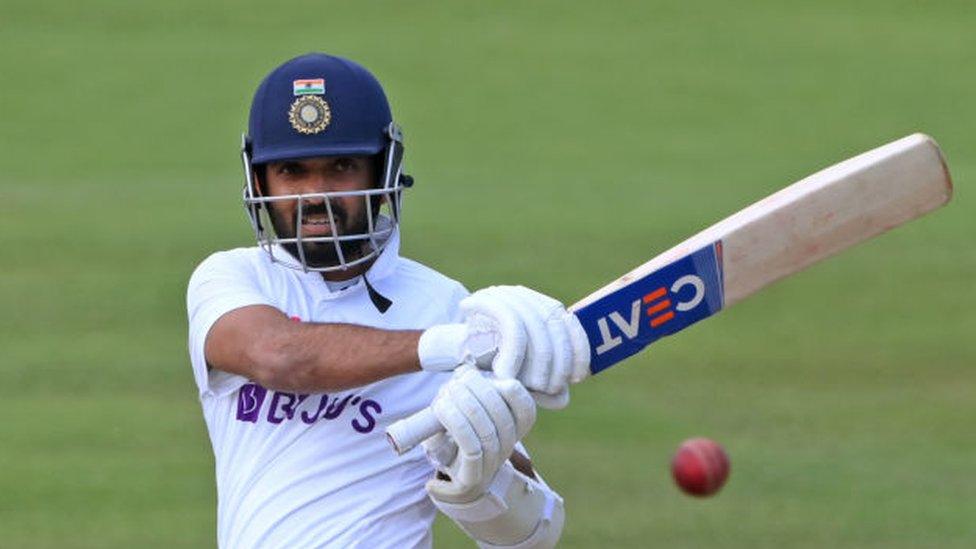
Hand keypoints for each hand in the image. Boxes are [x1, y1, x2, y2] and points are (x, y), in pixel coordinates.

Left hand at [423, 365, 535, 503]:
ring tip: (444, 394)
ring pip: (486, 432)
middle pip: (502, 418)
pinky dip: (455, 423)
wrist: (446, 473)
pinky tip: (440, 408)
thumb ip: (469, 389)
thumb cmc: (455, 433)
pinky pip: (471, 448)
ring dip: (463, 406)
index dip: (513, 391)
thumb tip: (465, 370)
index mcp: (512, 430)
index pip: (526, 411)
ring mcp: (490, 466)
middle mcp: (506, 449)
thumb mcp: (465, 408)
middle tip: (455, 382)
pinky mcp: (471, 479)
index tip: (492, 376)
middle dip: (477, 392)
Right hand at [460, 285, 589, 407]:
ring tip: (529, 385)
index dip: (579, 349)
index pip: (570, 323)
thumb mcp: (527, 379)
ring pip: (535, 328)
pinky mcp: (489, 299)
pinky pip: (512, 327)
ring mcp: (507, 294)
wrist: (460, 355)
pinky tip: (506, 375)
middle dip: (557, 361)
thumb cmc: (497, 366)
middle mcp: (528, 296)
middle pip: (554, 326)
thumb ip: (548, 388)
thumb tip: (563, 398)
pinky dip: (512, 355)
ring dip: (536, 362)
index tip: (577, 377)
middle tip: (548, 387)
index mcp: (543, 307)